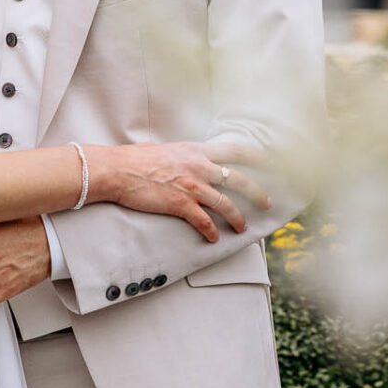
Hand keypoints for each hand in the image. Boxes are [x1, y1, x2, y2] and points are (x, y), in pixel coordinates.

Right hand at [88, 138, 269, 243]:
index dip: (257, 156)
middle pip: (240, 179)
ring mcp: (192, 187)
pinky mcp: (181, 204)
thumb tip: (185, 160)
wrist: (117, 170)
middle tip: (267, 202)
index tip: (270, 162)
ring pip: (227, 204)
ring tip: (243, 228)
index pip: (235, 150)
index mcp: (196, 151)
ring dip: (238, 218)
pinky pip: (204, 221)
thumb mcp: (165, 149)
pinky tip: (214, 238)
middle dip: (258, 192)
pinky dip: (212, 231)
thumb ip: (182, 155)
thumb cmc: (134, 159)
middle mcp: (200, 167)